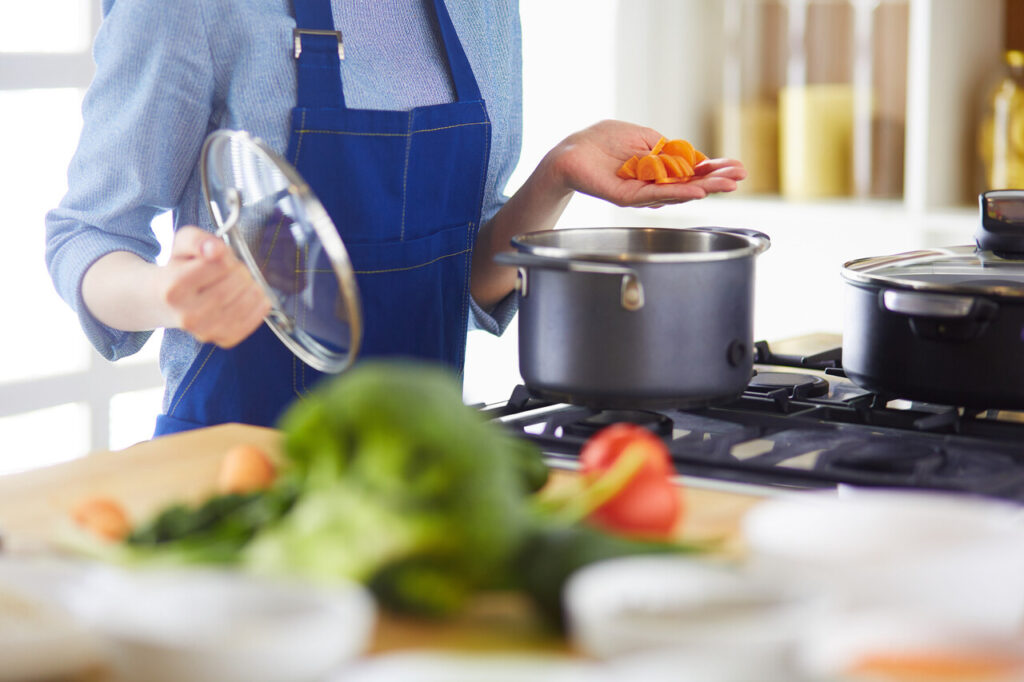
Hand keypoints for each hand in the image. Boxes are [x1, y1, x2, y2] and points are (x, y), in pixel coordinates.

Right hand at [157, 226, 271, 347]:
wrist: (162, 303)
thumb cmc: (176, 270)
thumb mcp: (180, 245)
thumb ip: (197, 240)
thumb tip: (215, 249)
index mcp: (173, 288)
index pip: (220, 265)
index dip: (227, 257)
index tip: (222, 258)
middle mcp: (187, 315)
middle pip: (234, 284)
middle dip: (241, 270)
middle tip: (233, 269)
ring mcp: (206, 331)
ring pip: (246, 302)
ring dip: (251, 286)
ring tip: (240, 281)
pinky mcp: (223, 339)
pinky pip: (253, 320)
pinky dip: (259, 305)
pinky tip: (251, 295)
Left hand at [547, 119, 745, 207]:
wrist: (572, 151)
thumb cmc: (604, 141)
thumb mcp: (645, 138)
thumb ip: (668, 148)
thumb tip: (693, 158)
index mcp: (661, 168)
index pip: (693, 171)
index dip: (715, 169)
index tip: (739, 168)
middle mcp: (655, 184)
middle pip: (692, 184)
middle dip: (717, 181)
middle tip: (741, 178)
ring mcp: (642, 193)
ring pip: (678, 192)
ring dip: (705, 188)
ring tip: (728, 184)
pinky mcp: (627, 197)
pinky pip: (656, 194)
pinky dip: (677, 192)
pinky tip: (696, 191)